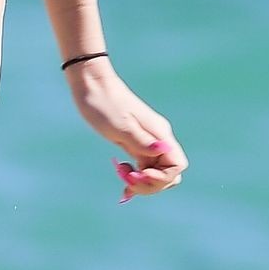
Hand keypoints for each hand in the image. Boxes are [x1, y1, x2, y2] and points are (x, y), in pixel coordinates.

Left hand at [63, 58, 187, 203]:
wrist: (91, 85)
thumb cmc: (103, 103)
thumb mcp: (120, 125)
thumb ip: (141, 141)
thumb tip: (163, 151)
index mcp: (159, 133)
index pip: (177, 165)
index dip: (162, 177)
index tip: (140, 174)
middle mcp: (158, 139)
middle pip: (169, 174)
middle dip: (150, 184)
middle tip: (126, 180)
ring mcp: (147, 142)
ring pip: (156, 173)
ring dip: (141, 182)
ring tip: (121, 175)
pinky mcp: (135, 143)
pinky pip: (143, 167)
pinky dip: (135, 177)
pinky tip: (122, 176)